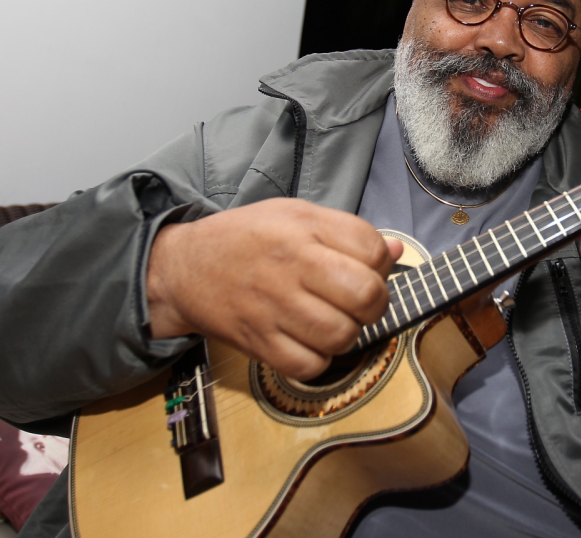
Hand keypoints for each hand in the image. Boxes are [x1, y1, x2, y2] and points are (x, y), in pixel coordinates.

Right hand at [146, 198, 402, 379]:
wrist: (184, 268)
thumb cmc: (246, 239)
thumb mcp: (295, 215)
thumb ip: (347, 231)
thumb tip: (396, 252)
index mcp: (303, 227)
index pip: (373, 249)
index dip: (380, 264)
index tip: (366, 269)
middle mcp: (290, 265)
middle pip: (366, 296)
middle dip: (374, 304)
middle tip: (359, 303)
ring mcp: (273, 306)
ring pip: (343, 335)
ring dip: (347, 334)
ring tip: (332, 322)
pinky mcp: (258, 341)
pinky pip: (310, 365)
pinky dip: (319, 360)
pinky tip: (310, 342)